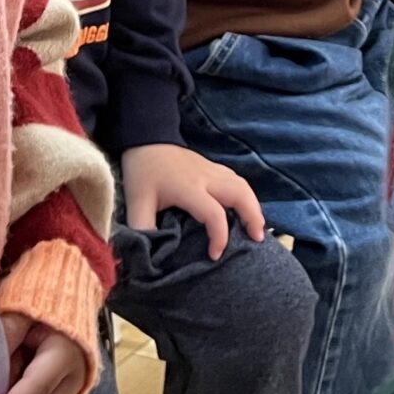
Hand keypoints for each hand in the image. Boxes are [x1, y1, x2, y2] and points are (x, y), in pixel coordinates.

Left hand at [122, 142, 265, 259]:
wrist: (146, 137)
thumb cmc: (143, 172)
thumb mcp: (136, 203)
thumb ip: (142, 229)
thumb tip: (147, 254)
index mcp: (189, 188)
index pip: (214, 214)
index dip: (219, 237)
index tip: (214, 255)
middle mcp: (207, 178)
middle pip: (241, 194)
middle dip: (253, 217)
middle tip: (257, 239)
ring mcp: (213, 170)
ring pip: (243, 186)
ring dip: (254, 206)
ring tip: (257, 228)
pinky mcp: (213, 167)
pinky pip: (237, 181)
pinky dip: (246, 196)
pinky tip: (245, 209)